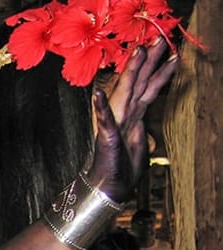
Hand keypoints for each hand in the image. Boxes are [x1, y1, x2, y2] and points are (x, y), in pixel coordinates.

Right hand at [87, 40, 178, 200]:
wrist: (108, 189)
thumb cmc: (122, 170)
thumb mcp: (141, 147)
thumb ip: (143, 132)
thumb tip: (144, 125)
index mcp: (134, 117)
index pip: (149, 88)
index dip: (160, 71)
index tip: (171, 53)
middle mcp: (125, 115)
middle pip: (139, 82)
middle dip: (149, 61)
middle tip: (159, 39)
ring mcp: (115, 124)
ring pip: (125, 93)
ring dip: (131, 72)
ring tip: (139, 52)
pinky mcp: (106, 136)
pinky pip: (105, 120)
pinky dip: (102, 106)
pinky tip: (99, 94)